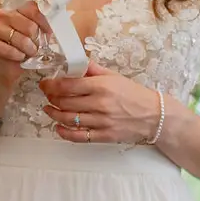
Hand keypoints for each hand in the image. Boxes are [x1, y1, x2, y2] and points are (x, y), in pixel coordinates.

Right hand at [0, 3, 48, 84]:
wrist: (7, 70)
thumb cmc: (21, 51)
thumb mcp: (33, 37)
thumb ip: (40, 28)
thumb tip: (53, 27)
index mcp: (14, 10)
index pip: (32, 8)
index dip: (43, 22)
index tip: (48, 33)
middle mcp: (2, 15)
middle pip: (29, 25)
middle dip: (36, 40)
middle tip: (34, 48)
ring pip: (21, 38)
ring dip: (28, 49)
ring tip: (28, 54)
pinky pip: (10, 50)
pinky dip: (18, 56)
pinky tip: (18, 58)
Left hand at [39, 62, 162, 143]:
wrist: (154, 115)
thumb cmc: (134, 94)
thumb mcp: (115, 76)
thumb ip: (93, 70)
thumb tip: (76, 64)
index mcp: (102, 86)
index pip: (68, 85)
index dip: (51, 85)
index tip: (45, 84)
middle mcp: (100, 104)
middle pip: (64, 102)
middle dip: (51, 98)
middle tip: (47, 95)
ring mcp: (101, 122)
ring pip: (68, 119)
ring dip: (53, 114)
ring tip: (48, 109)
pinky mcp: (103, 136)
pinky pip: (78, 136)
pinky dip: (64, 133)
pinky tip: (58, 127)